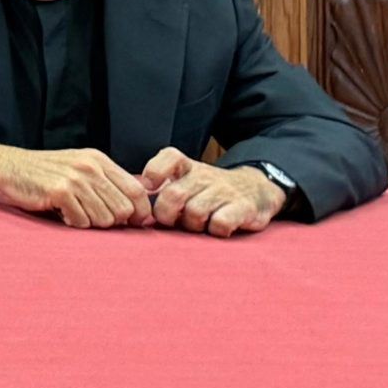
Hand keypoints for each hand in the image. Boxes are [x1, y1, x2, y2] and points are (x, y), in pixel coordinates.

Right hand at [0, 141, 152, 227]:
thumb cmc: (48, 172)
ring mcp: (74, 179)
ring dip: (91, 223)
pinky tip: (62, 213)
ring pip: (104, 220)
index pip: (137, 191)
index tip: (133, 222)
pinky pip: (81, 223)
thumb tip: (140, 210)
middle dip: (112, 221)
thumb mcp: (81, 167)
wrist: (9, 166)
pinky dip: (73, 224)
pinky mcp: (59, 192)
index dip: (140, 212)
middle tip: (93, 217)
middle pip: (123, 210)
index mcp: (99, 160)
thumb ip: (108, 183)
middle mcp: (90, 167)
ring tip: (75, 213)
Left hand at [140, 149, 285, 237]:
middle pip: (173, 195)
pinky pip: (220, 223)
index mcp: (187, 166)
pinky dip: (215, 230)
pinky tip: (217, 228)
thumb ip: (160, 184)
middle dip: (167, 214)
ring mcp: (224, 191)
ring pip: (195, 212)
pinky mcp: (243, 208)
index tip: (151, 188)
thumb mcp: (186, 179)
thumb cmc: (209, 190)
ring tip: (197, 225)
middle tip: (173, 221)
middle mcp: (204, 175)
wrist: (256, 190)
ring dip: (192, 225)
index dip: (154, 172)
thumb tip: (132, 196)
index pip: (169, 157)